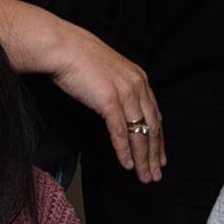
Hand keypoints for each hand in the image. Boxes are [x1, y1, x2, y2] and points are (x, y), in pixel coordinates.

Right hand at [46, 27, 164, 183]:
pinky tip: (127, 164)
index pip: (155, 114)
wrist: (63, 47)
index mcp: (139, 78)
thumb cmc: (79, 59)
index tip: (160, 156)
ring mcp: (125, 93)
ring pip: (139, 133)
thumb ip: (118, 89)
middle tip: (156, 174)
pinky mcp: (110, 101)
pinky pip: (120, 132)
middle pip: (152, 127)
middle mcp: (137, 85)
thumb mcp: (108, 73)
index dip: (159, 139)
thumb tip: (119, 109)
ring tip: (144, 176)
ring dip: (143, 158)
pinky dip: (124, 151)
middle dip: (155, 154)